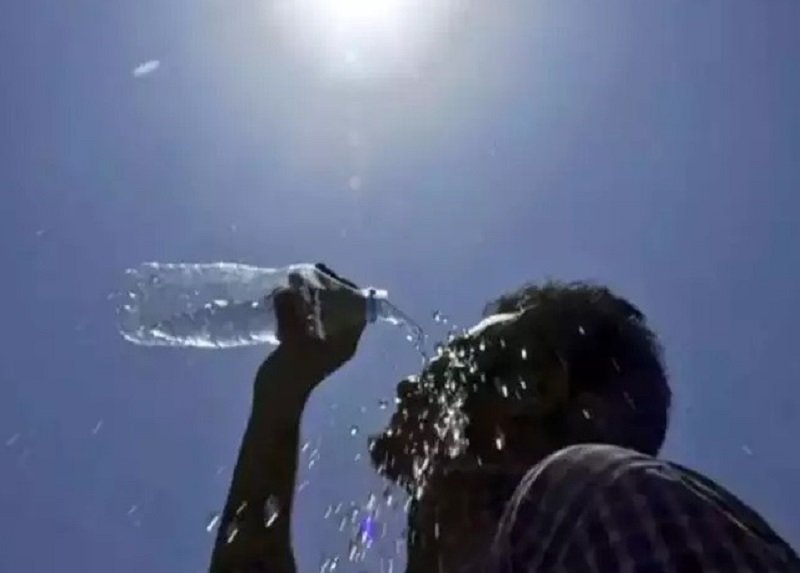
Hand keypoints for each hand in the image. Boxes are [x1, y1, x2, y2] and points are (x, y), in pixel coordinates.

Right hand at [272, 264, 366, 382]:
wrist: (276, 401)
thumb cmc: (290, 376)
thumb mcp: (292, 343)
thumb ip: (290, 314)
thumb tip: (284, 288)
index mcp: (346, 340)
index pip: (358, 307)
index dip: (346, 288)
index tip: (326, 274)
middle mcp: (339, 339)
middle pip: (341, 305)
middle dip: (326, 287)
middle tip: (306, 273)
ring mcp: (323, 341)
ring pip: (323, 310)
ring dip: (311, 295)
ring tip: (294, 281)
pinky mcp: (306, 342)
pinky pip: (308, 316)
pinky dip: (299, 305)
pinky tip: (284, 296)